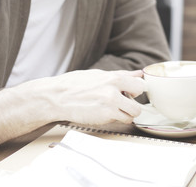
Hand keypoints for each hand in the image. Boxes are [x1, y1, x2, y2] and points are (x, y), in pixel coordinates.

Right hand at [14, 69, 145, 124]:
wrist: (56, 97)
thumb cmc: (74, 85)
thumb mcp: (98, 74)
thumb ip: (120, 75)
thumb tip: (138, 74)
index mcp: (113, 77)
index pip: (140, 84)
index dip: (135, 91)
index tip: (130, 93)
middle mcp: (114, 88)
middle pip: (139, 101)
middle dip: (132, 104)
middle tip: (122, 104)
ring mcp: (110, 103)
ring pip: (133, 114)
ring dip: (125, 114)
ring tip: (112, 111)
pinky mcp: (105, 115)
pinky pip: (121, 120)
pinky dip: (116, 119)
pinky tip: (104, 114)